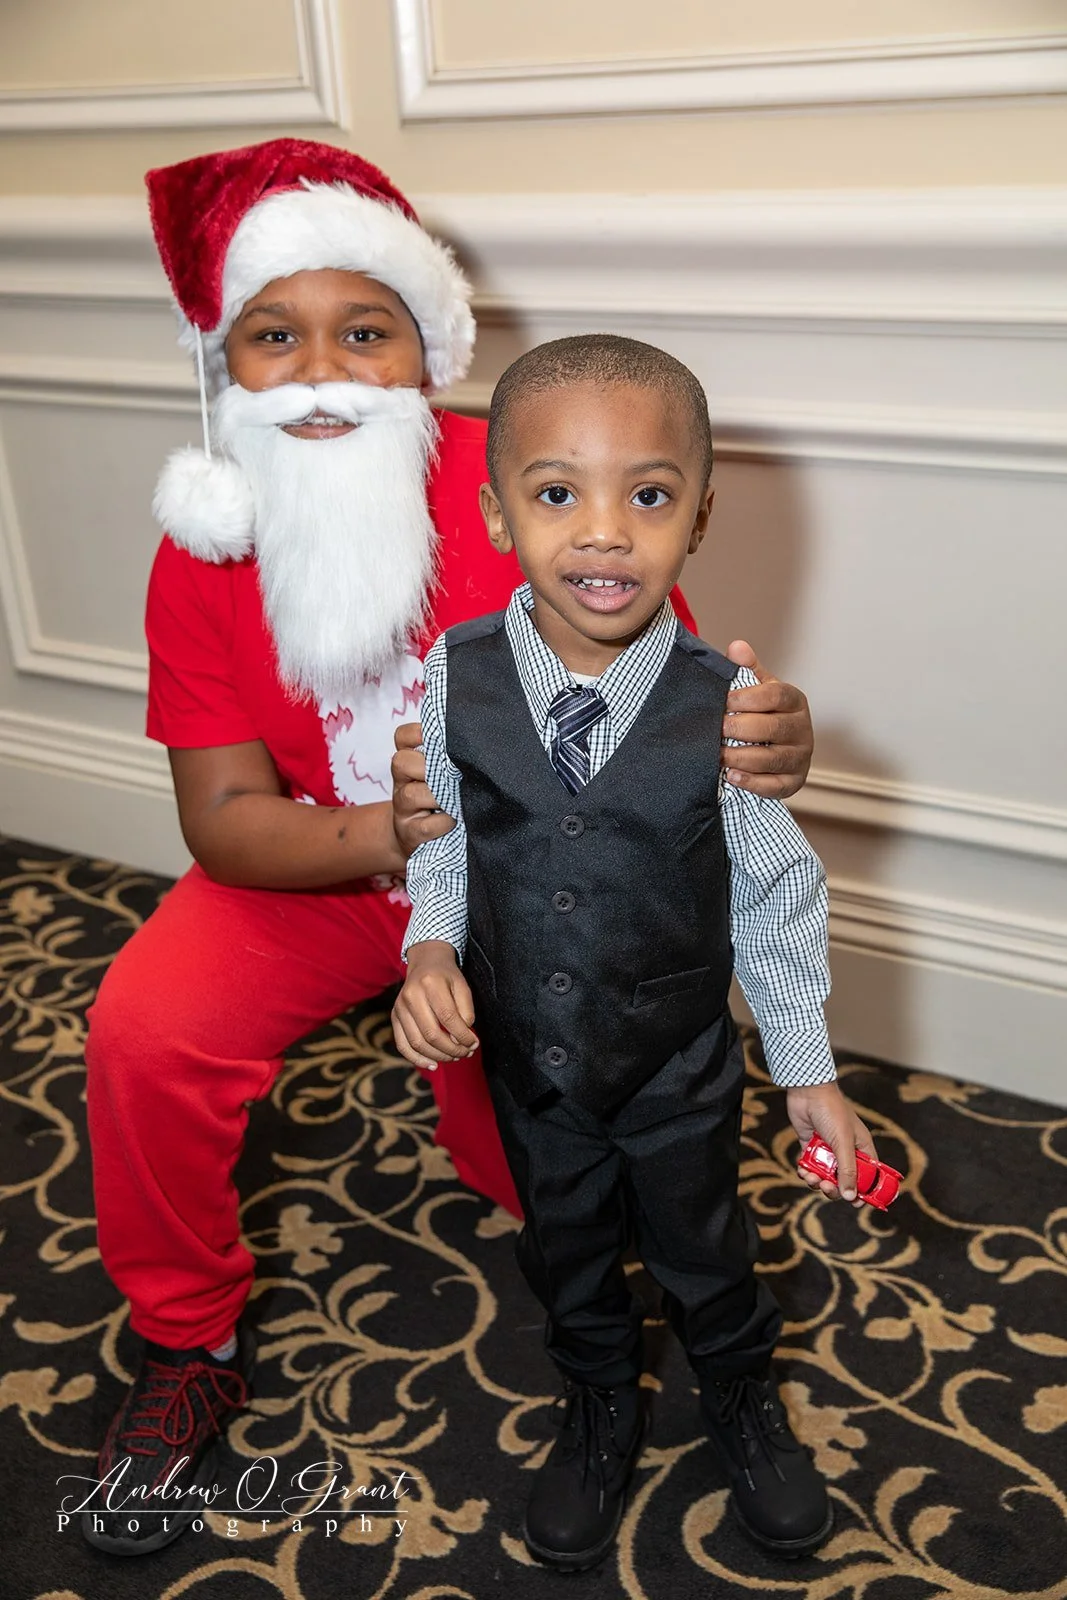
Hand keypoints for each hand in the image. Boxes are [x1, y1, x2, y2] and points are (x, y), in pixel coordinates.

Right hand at [391, 722, 456, 857]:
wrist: (419, 839)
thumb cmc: (439, 801)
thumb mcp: (441, 776)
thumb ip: (450, 759)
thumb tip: (477, 744)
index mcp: (410, 762)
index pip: (403, 737)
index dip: (417, 733)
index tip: (437, 739)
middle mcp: (402, 782)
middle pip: (401, 762)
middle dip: (429, 766)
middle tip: (452, 775)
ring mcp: (403, 808)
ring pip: (411, 794)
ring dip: (438, 796)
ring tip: (455, 801)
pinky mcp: (410, 833)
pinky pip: (425, 825)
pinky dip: (443, 822)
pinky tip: (454, 821)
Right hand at [392, 941, 477, 1069]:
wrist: (425, 963)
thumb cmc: (447, 976)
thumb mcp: (462, 987)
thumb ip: (466, 1011)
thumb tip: (465, 1039)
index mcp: (430, 983)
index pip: (448, 1017)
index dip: (463, 1036)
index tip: (474, 1044)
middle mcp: (411, 995)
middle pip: (431, 1033)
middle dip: (452, 1049)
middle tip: (466, 1053)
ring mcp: (400, 1007)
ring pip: (417, 1043)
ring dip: (438, 1056)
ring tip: (454, 1057)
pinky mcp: (395, 1017)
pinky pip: (402, 1045)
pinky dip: (417, 1059)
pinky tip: (433, 1065)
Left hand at [722, 641, 813, 799]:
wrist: (774, 747)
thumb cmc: (763, 714)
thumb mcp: (757, 689)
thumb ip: (746, 669)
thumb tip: (737, 647)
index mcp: (794, 701)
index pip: (776, 695)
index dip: (747, 698)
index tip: (723, 701)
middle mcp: (802, 729)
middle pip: (772, 727)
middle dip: (739, 729)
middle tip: (716, 729)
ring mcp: (800, 757)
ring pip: (770, 759)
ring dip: (740, 757)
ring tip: (716, 754)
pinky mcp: (793, 782)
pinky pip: (773, 786)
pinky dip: (751, 782)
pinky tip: (731, 775)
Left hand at [787, 1081, 875, 1206]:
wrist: (807, 1092)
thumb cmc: (831, 1112)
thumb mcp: (843, 1143)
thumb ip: (847, 1170)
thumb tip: (850, 1196)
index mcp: (862, 1148)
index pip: (868, 1176)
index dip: (864, 1192)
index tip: (855, 1204)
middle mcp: (846, 1151)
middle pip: (844, 1181)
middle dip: (834, 1188)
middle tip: (826, 1187)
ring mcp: (828, 1150)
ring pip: (825, 1176)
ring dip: (817, 1181)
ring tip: (810, 1178)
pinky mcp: (811, 1147)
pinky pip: (810, 1167)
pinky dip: (806, 1172)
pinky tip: (802, 1170)